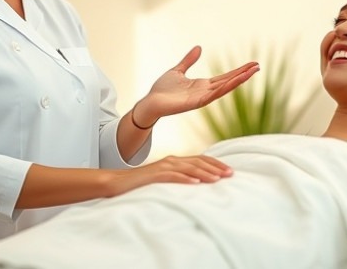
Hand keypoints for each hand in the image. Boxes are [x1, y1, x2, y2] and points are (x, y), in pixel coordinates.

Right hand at [106, 155, 232, 196]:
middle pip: (198, 162)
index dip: (216, 164)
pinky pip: (172, 176)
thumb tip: (199, 186)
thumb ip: (180, 180)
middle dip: (216, 167)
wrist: (116, 183)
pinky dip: (185, 179)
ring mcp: (162, 167)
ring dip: (204, 173)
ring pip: (188, 167)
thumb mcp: (165, 181)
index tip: (230, 171)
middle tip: (231, 174)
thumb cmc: (142, 185)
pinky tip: (195, 183)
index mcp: (175, 161)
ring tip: (218, 179)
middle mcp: (171, 161)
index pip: (200, 159)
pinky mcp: (154, 175)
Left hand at [135, 46, 258, 124]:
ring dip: (239, 80)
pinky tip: (235, 82)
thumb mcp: (178, 70)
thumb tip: (199, 48)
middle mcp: (206, 92)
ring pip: (225, 88)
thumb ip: (188, 60)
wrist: (151, 102)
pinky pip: (214, 95)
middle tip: (258, 66)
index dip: (238, 71)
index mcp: (203, 85)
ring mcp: (203, 98)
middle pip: (229, 82)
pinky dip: (225, 88)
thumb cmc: (162, 90)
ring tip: (252, 72)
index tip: (251, 64)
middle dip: (243, 74)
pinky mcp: (197, 102)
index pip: (225, 77)